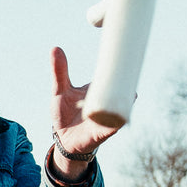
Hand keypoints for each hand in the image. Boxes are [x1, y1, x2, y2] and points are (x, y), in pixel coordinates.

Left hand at [48, 47, 120, 180]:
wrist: (64, 139)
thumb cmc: (65, 113)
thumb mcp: (61, 90)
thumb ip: (60, 71)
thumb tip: (55, 48)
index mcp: (99, 91)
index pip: (114, 79)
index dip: (123, 69)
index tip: (128, 56)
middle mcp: (106, 104)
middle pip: (122, 93)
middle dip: (129, 84)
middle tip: (130, 75)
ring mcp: (105, 118)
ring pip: (122, 109)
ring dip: (126, 103)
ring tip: (131, 94)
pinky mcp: (102, 133)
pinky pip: (113, 127)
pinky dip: (117, 122)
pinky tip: (120, 116)